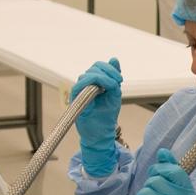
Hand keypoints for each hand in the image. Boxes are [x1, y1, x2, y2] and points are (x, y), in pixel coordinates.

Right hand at [72, 58, 122, 175]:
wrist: (100, 135)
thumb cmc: (106, 117)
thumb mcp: (114, 95)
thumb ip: (113, 78)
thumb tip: (114, 59)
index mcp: (95, 83)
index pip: (99, 66)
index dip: (110, 68)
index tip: (120, 79)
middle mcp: (85, 85)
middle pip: (94, 67)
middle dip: (108, 72)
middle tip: (117, 82)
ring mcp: (79, 91)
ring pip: (88, 74)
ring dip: (102, 78)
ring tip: (111, 88)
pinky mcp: (75, 99)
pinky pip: (80, 85)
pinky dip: (91, 83)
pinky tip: (101, 89)